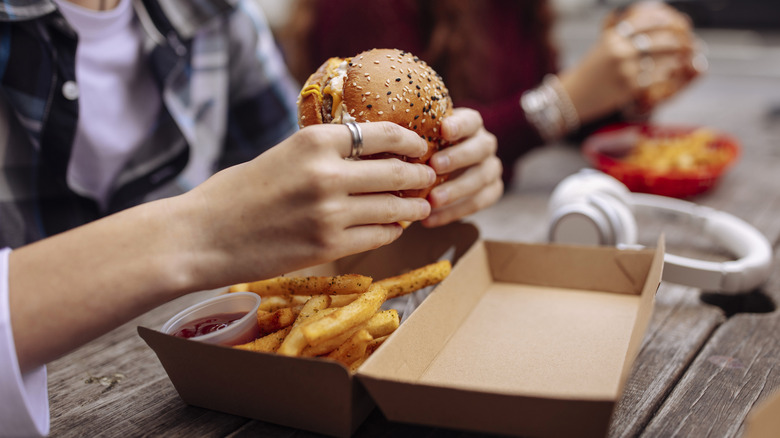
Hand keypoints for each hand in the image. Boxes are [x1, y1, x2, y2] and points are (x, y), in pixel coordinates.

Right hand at [182, 122, 435, 286]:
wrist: (203, 235)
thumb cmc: (237, 193)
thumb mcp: (281, 154)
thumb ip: (323, 153)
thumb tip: (369, 154)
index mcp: (313, 141)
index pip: (382, 133)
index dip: (410, 141)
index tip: (419, 147)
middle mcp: (327, 173)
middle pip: (396, 172)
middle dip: (420, 175)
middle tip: (429, 178)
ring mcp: (330, 213)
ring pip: (394, 208)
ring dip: (413, 207)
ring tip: (420, 206)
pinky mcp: (328, 246)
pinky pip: (379, 236)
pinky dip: (392, 230)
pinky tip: (394, 227)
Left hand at [423, 107, 502, 226]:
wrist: (439, 172)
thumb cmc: (424, 150)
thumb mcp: (421, 139)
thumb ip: (414, 136)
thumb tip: (387, 134)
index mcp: (471, 125)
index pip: (471, 120)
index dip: (460, 125)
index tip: (444, 130)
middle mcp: (485, 144)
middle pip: (480, 149)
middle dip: (457, 158)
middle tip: (434, 167)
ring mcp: (491, 168)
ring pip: (481, 178)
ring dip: (455, 190)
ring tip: (431, 201)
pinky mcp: (492, 191)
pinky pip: (479, 203)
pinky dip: (454, 212)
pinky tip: (430, 220)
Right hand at [559, 1, 704, 121]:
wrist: (572, 97)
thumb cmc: (587, 72)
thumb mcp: (598, 47)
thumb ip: (612, 30)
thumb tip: (619, 12)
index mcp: (613, 38)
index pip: (645, 22)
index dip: (664, 21)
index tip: (676, 22)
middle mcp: (620, 52)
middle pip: (658, 40)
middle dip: (677, 40)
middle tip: (687, 42)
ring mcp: (625, 70)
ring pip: (661, 60)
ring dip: (676, 58)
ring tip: (685, 57)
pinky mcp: (629, 88)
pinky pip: (656, 78)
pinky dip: (667, 75)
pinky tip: (673, 73)